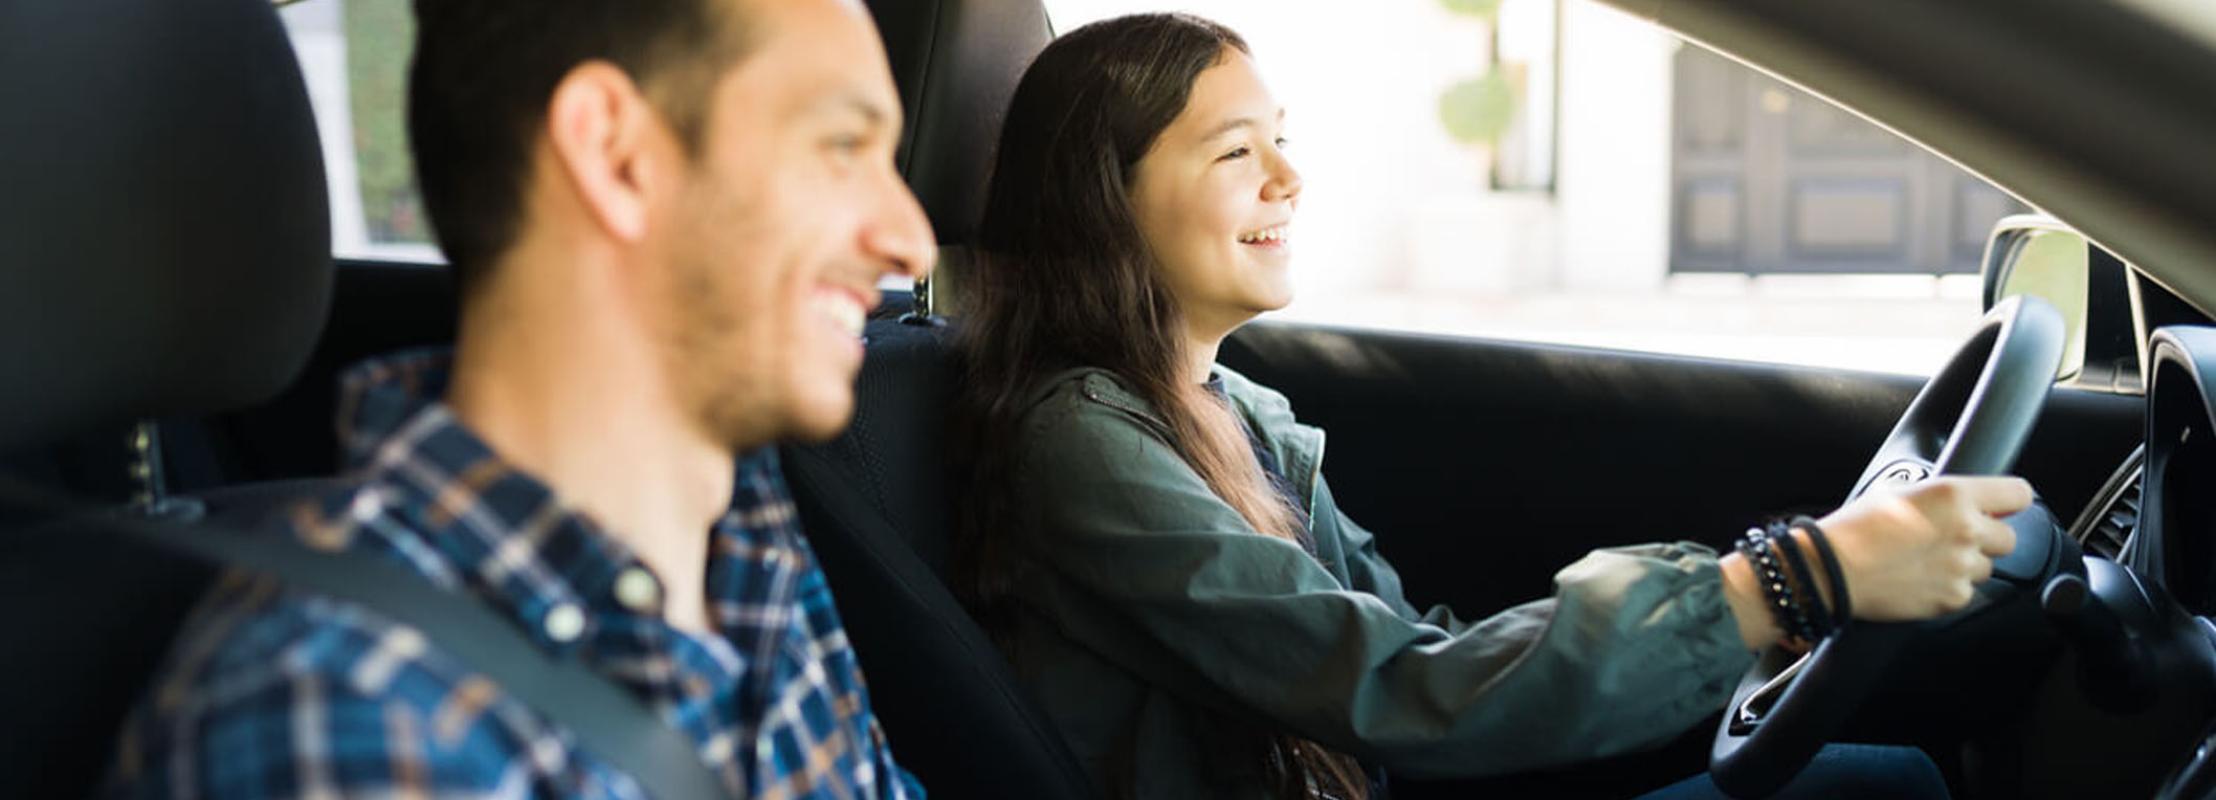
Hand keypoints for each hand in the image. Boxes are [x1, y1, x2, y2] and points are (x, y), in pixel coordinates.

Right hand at [1817, 475, 2033, 620]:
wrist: (1831, 570)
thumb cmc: (1853, 528)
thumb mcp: (1896, 490)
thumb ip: (1936, 494)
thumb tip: (1955, 501)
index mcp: (1955, 495)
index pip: (2018, 494)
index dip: (2009, 501)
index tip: (2000, 507)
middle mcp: (1966, 530)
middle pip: (2009, 537)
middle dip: (1986, 537)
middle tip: (1953, 537)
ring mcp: (1962, 568)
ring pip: (1986, 567)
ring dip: (1965, 564)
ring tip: (1927, 561)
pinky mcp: (1952, 598)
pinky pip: (1965, 592)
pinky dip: (1947, 588)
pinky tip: (1918, 579)